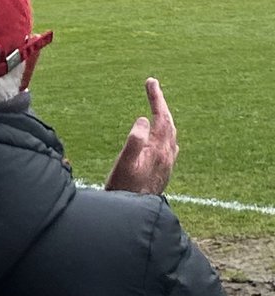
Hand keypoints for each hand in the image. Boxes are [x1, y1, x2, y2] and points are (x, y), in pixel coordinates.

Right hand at [105, 78, 177, 195]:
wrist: (133, 214)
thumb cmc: (124, 188)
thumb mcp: (124, 162)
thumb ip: (135, 140)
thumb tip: (143, 120)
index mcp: (158, 150)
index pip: (161, 117)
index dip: (156, 98)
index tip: (150, 81)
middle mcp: (167, 155)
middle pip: (169, 123)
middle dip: (160, 103)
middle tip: (152, 86)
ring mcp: (167, 163)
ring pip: (171, 134)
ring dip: (164, 117)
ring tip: (157, 106)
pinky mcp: (163, 170)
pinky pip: (169, 144)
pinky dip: (165, 131)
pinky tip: (162, 136)